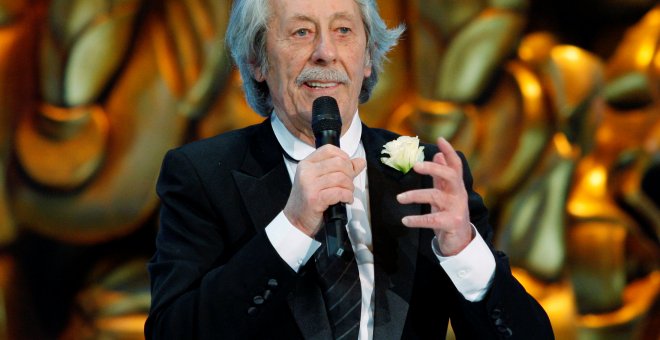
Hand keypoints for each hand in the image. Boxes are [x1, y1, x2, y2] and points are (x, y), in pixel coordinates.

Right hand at [284, 145, 365, 236]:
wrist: (296, 221)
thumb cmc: (308, 201)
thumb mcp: (321, 180)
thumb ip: (341, 169)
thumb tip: (360, 161)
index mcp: (307, 163)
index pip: (330, 149)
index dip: (344, 157)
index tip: (347, 168)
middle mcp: (307, 172)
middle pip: (339, 163)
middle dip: (350, 174)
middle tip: (348, 184)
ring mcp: (309, 185)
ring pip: (341, 178)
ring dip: (349, 187)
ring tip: (347, 193)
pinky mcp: (315, 199)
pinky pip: (339, 192)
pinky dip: (347, 196)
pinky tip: (345, 200)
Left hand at [396, 137, 472, 255]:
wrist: (460, 241)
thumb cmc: (450, 213)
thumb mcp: (446, 193)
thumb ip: (441, 176)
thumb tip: (438, 155)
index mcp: (456, 186)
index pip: (456, 166)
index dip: (449, 152)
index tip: (440, 139)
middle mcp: (458, 195)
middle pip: (451, 175)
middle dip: (434, 168)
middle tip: (416, 165)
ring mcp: (456, 209)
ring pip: (436, 196)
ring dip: (415, 195)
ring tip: (399, 198)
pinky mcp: (451, 223)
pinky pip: (432, 219)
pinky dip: (417, 220)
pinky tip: (405, 220)